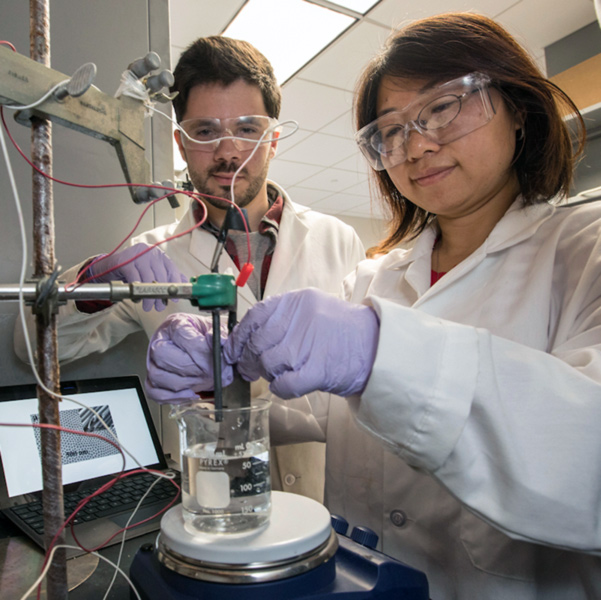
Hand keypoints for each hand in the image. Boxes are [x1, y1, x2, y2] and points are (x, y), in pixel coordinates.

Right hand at [87, 243, 186, 310]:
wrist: (110, 266)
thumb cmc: (134, 269)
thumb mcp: (152, 270)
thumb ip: (167, 275)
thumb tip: (184, 283)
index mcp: (160, 255)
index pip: (172, 270)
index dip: (174, 285)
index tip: (174, 299)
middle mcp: (151, 252)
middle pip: (160, 276)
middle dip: (160, 295)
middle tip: (158, 307)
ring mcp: (138, 255)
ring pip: (147, 280)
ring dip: (148, 297)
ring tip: (147, 307)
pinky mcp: (126, 261)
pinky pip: (135, 280)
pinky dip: (136, 292)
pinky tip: (137, 299)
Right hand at [145, 313, 232, 403]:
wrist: (194, 338)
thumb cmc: (202, 333)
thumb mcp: (214, 328)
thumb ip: (219, 334)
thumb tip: (222, 341)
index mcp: (175, 324)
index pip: (181, 337)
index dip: (200, 351)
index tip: (217, 360)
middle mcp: (159, 341)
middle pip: (164, 357)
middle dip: (192, 369)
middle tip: (212, 374)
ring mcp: (152, 361)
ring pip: (157, 376)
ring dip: (184, 384)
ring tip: (203, 382)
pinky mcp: (152, 378)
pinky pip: (155, 393)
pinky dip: (173, 397)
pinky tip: (191, 393)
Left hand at [224, 288, 379, 398]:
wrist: (378, 347)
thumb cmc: (343, 331)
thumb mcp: (314, 310)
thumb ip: (284, 318)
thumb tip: (247, 337)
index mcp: (298, 301)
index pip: (255, 316)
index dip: (239, 337)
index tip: (232, 349)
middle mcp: (302, 319)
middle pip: (258, 342)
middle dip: (247, 360)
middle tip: (247, 369)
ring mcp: (310, 344)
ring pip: (268, 363)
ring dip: (266, 374)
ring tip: (274, 375)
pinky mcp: (318, 370)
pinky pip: (284, 384)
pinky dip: (279, 388)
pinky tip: (284, 386)